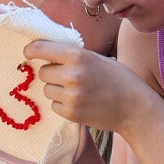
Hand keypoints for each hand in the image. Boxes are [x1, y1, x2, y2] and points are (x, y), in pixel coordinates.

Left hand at [24, 39, 163, 134]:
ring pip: (47, 90)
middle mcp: (72, 75)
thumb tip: (44, 51)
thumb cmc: (117, 78)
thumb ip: (71, 55)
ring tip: (77, 90)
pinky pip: (54, 106)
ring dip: (56, 89)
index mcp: (78, 56)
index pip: (40, 49)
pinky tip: (80, 102)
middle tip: (67, 75)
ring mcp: (71, 96)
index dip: (31, 50)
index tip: (28, 53)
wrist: (134, 108)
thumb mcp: (96, 58)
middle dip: (51, 73)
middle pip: (43, 72)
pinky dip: (62, 104)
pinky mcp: (71, 114)